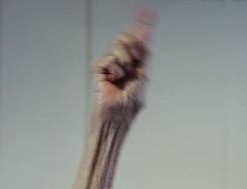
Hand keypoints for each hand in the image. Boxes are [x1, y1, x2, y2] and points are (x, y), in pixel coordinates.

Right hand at [92, 6, 154, 121]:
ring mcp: (111, 66)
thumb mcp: (142, 79)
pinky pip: (106, 59)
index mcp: (138, 66)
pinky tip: (112, 79)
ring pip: (117, 46)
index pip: (141, 43)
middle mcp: (125, 64)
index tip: (147, 11)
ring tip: (123, 75)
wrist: (115, 119)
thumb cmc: (130, 106)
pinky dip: (111, 68)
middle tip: (134, 57)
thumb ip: (144, 58)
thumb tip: (146, 38)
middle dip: (133, 44)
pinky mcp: (99, 71)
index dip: (143, 27)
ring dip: (123, 59)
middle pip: (128, 39)